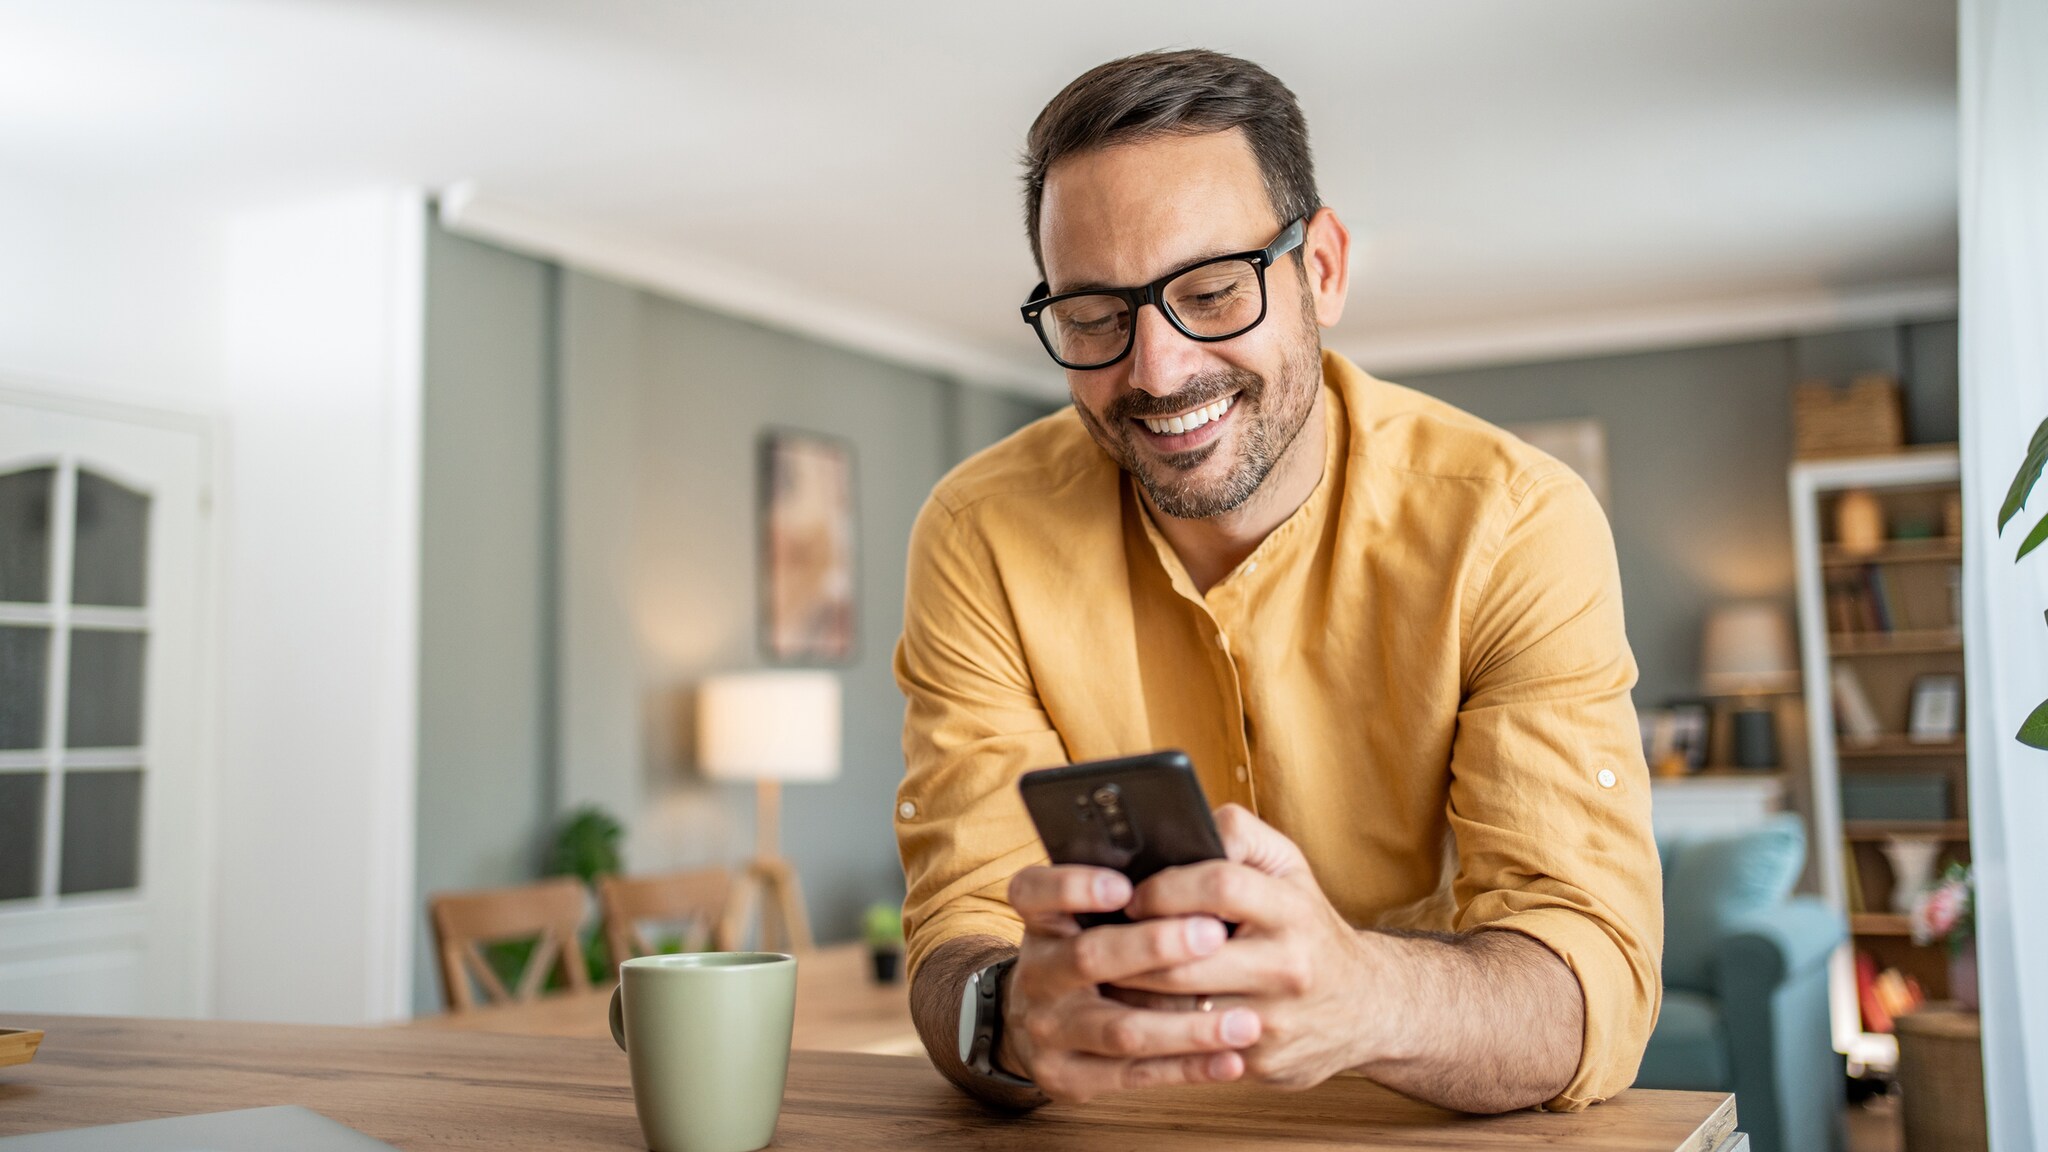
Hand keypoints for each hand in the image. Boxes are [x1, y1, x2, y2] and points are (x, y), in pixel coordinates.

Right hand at [999, 863, 1263, 1103]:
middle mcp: (1037, 973)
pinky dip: (1187, 1068)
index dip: (1074, 886)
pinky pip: (1134, 1075)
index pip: (1035, 891)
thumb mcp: (1090, 913)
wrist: (1046, 1025)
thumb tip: (1194, 855)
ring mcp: (1048, 1028)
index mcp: (1041, 920)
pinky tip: (1232, 1059)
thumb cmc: (1097, 948)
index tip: (1125, 886)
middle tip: (1211, 934)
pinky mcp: (1068, 1075)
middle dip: (1152, 946)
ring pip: (1120, 1028)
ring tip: (1245, 1022)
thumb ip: (1133, 882)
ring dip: (1187, 1027)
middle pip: (1088, 956)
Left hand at [1116, 804, 1376, 1089]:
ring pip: (1177, 1011)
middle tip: (1100, 940)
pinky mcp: (1262, 1063)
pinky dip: (1155, 1030)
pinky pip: (1189, 1049)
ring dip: (1131, 993)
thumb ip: (1239, 836)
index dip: (1165, 888)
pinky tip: (1134, 1013)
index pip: (1220, 885)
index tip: (1133, 895)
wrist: (1367, 1007)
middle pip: (1185, 958)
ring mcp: (1275, 1021)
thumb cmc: (1307, 926)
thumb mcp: (1289, 869)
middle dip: (1133, 949)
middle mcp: (1289, 966)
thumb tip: (1182, 822)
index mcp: (1293, 909)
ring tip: (1105, 974)